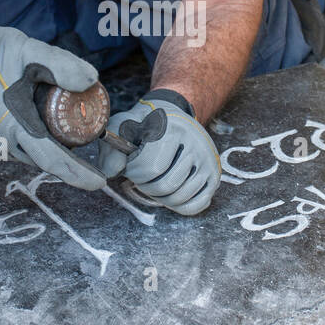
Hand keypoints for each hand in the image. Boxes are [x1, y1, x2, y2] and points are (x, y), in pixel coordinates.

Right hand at [0, 8, 105, 189]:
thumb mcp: (29, 50)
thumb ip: (61, 64)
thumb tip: (91, 81)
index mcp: (11, 122)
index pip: (50, 158)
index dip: (76, 173)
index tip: (98, 182)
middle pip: (43, 160)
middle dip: (67, 159)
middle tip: (87, 146)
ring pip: (29, 155)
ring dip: (46, 146)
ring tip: (57, 123)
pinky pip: (14, 149)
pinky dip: (29, 141)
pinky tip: (34, 123)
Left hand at [98, 89, 220, 214]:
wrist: (173, 117)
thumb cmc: (145, 125)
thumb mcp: (123, 127)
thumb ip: (111, 148)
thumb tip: (112, 172)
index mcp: (174, 129)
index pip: (151, 168)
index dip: (133, 172)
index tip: (130, 165)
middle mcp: (196, 143)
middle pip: (165, 186)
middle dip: (145, 187)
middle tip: (141, 176)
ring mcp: (208, 160)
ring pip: (179, 197)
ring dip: (159, 197)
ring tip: (153, 182)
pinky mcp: (214, 175)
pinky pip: (197, 205)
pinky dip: (179, 206)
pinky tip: (169, 194)